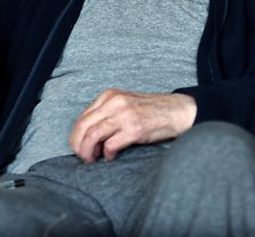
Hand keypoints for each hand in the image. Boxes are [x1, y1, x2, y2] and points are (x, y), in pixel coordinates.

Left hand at [69, 89, 196, 162]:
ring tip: (92, 159)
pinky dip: (107, 154)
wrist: (177, 111)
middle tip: (82, 156)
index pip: (83, 116)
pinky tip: (111, 157)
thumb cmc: (150, 111)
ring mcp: (124, 115)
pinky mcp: (134, 129)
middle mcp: (114, 102)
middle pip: (84, 125)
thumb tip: (87, 136)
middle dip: (78, 144)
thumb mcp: (125, 105)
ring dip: (88, 151)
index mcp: (110, 95)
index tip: (78, 146)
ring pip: (93, 135)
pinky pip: (110, 145)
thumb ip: (107, 114)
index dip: (77, 135)